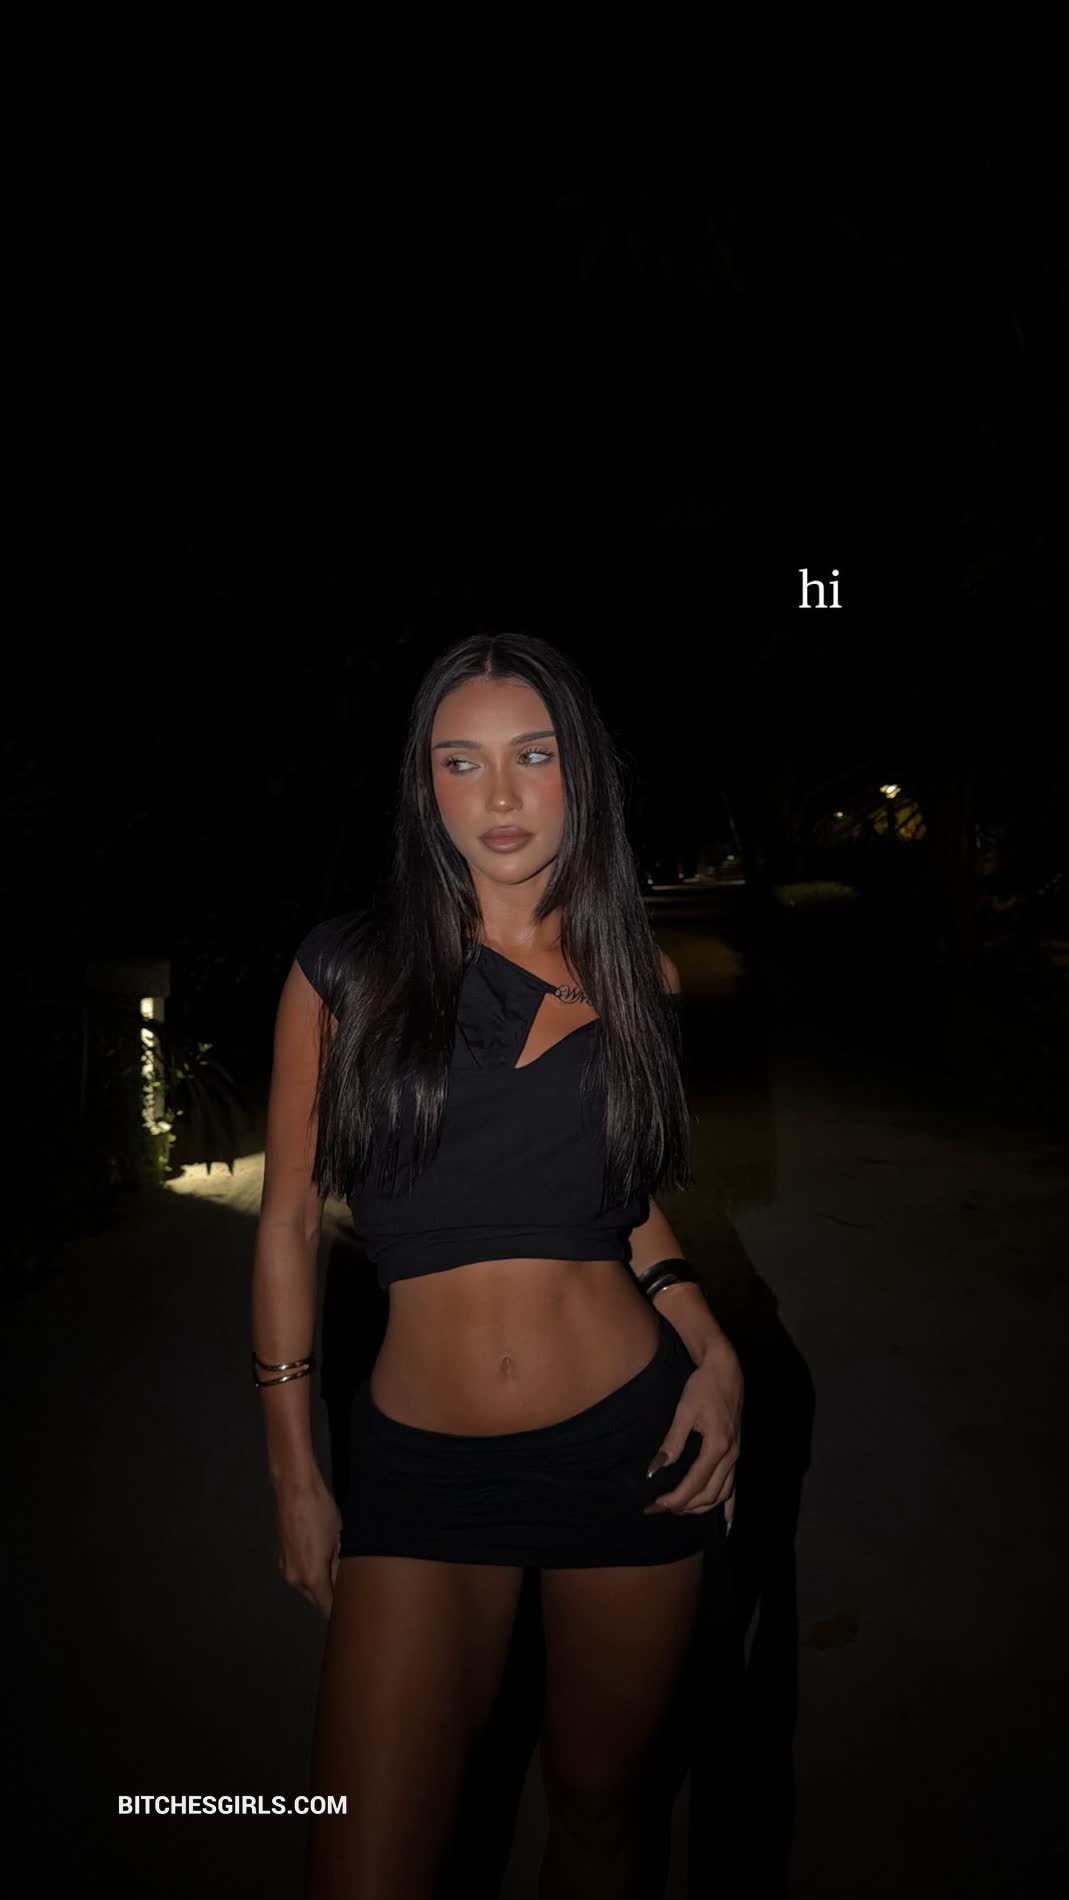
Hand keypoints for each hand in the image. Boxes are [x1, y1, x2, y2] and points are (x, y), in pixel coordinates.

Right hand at [272, 1472, 342, 1617]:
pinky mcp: (281, 1558)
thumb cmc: (319, 1510)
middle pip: (316, 1600)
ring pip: (307, 1588)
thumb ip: (341, 1568)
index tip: (350, 1615)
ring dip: (320, 1585)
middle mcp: (295, 1578)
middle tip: (349, 1592)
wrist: (295, 1489)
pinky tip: (321, 1558)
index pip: (327, 1608)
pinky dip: (310, 1573)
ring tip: (336, 1570)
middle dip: (331, 1598)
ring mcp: (285, 1568)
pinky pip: (299, 1574)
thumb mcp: (340, 1540)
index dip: (339, 1613)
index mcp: (311, 1577)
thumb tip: (346, 1585)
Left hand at [644, 1339, 742, 1529]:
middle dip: (683, 1507)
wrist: (725, 1369)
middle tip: (657, 1509)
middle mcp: (731, 1456)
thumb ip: (671, 1443)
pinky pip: (735, 1487)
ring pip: (721, 1495)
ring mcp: (736, 1456)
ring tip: (677, 1510)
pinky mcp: (736, 1454)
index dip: (675, 1499)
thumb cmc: (703, 1386)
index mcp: (718, 1446)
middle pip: (708, 1495)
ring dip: (700, 1508)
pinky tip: (726, 1525)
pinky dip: (730, 1508)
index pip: (694, 1484)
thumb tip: (655, 1469)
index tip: (655, 1505)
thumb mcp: (683, 1411)